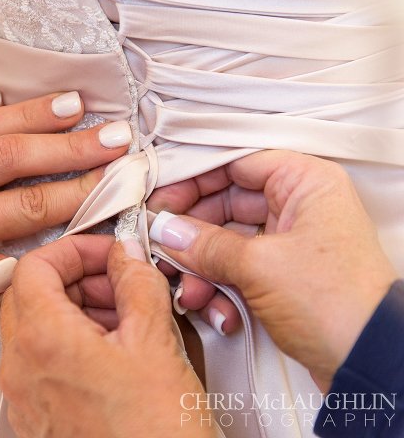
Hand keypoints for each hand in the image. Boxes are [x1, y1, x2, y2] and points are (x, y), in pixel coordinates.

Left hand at [0, 236, 212, 437]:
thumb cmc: (154, 437)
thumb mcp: (155, 343)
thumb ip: (136, 284)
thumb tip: (125, 257)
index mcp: (43, 340)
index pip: (35, 265)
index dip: (74, 249)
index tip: (106, 252)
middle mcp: (21, 368)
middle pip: (30, 294)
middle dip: (76, 278)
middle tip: (119, 282)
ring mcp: (25, 397)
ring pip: (36, 328)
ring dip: (75, 310)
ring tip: (126, 320)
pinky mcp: (38, 418)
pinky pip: (41, 363)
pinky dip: (71, 343)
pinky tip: (114, 354)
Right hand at [146, 150, 397, 390]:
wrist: (368, 364)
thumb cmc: (334, 302)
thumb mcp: (259, 266)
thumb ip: (204, 244)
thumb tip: (164, 230)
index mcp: (305, 183)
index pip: (237, 163)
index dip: (194, 179)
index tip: (159, 199)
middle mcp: (298, 207)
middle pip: (226, 203)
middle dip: (191, 232)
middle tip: (159, 245)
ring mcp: (290, 243)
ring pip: (227, 241)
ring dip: (201, 268)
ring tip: (188, 292)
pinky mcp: (282, 276)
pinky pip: (238, 270)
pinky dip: (220, 289)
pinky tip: (216, 311)